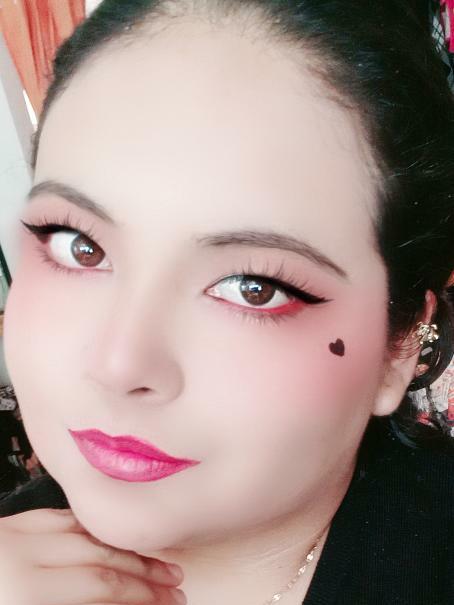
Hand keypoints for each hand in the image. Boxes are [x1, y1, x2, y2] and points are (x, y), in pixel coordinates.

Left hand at [0, 507, 186, 603]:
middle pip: (101, 559)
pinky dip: (88, 527)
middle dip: (143, 572)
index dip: (141, 597)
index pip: (102, 589)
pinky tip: (106, 534)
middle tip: (175, 583)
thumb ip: (70, 601)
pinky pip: (58, 520)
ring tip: (152, 557)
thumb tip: (114, 601)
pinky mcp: (8, 528)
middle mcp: (24, 557)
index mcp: (23, 592)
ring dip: (122, 547)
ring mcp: (15, 537)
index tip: (168, 603)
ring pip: (84, 534)